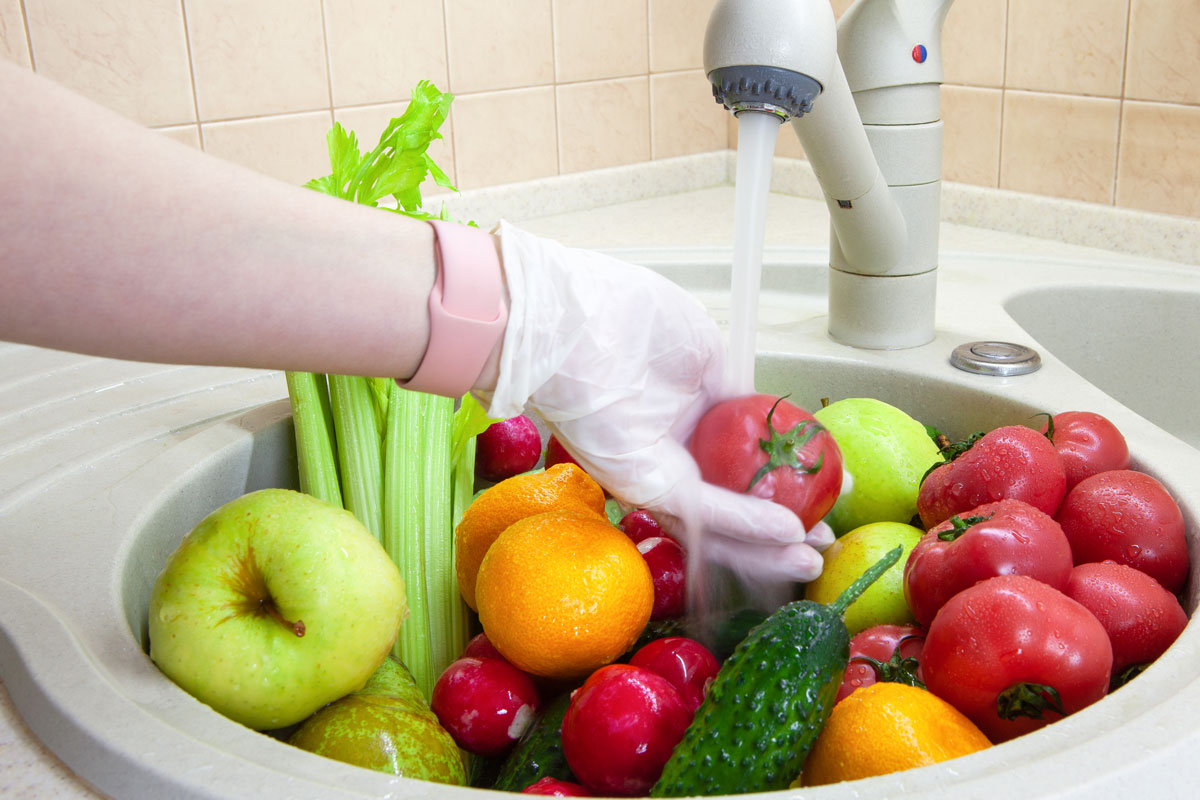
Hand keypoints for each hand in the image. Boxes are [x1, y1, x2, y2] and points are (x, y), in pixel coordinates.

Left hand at [477, 222, 827, 582]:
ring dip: (766, 546)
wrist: (572, 318)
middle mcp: (671, 450)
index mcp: (687, 414)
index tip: (825, 487)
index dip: (783, 479)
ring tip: (811, 560)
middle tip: (822, 542)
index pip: (741, 461)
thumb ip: (733, 387)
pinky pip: (700, 510)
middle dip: (780, 529)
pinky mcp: (640, 483)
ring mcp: (655, 470)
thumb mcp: (702, 345)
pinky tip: (784, 532)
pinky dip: (743, 524)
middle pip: (733, 502)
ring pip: (717, 522)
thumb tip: (758, 411)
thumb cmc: (627, 315)